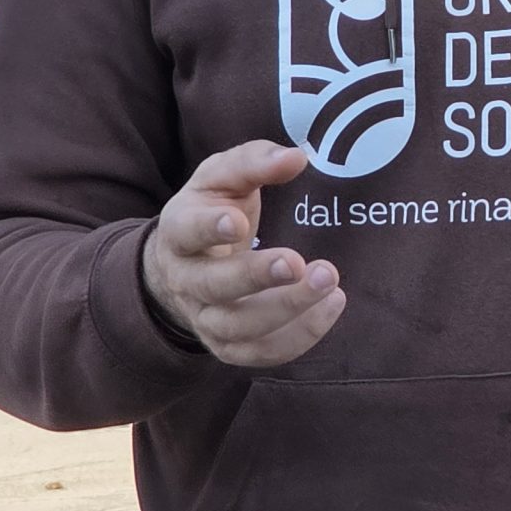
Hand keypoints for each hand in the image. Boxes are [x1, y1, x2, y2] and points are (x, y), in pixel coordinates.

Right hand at [140, 142, 343, 366]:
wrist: (184, 265)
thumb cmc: (213, 211)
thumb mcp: (223, 177)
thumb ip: (255, 161)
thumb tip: (296, 157)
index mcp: (178, 232)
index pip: (185, 231)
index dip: (209, 228)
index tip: (239, 221)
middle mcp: (185, 280)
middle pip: (214, 285)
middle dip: (257, 276)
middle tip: (299, 263)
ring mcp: (204, 317)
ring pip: (237, 327)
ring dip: (287, 310)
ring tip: (330, 284)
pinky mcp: (227, 345)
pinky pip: (259, 353)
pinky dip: (298, 336)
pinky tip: (331, 305)